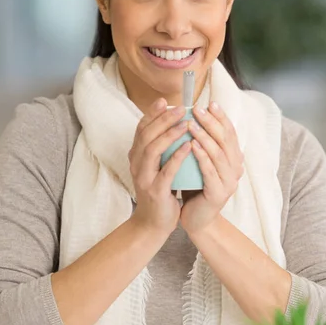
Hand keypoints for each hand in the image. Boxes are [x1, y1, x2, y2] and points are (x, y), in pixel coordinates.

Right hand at [129, 98, 190, 237]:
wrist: (152, 223)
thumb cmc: (160, 191)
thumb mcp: (157, 167)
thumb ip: (161, 149)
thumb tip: (175, 124)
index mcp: (136, 156)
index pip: (141, 129)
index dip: (152, 114)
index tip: (165, 101)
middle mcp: (136, 164)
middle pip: (146, 135)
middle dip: (163, 119)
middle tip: (181, 108)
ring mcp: (144, 177)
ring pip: (152, 149)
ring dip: (169, 134)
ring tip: (186, 123)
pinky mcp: (155, 191)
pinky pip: (166, 170)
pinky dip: (177, 156)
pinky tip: (189, 146)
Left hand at [180, 101, 243, 234]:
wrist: (196, 219)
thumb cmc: (195, 187)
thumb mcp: (199, 162)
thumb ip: (201, 143)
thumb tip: (192, 116)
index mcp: (233, 159)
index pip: (229, 133)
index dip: (221, 117)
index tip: (209, 102)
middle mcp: (236, 168)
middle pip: (225, 140)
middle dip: (211, 122)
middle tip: (197, 109)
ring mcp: (229, 181)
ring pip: (218, 153)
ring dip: (205, 136)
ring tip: (191, 123)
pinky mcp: (219, 193)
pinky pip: (210, 171)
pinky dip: (201, 156)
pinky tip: (191, 145)